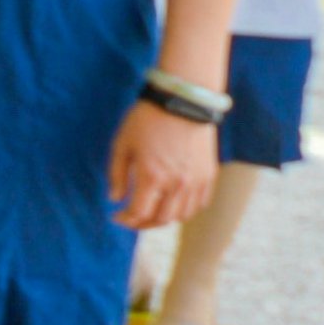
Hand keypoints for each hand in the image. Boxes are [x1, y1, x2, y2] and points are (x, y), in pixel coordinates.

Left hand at [111, 101, 217, 230]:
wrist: (183, 101)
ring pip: (181, 216)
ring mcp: (196, 181)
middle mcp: (176, 184)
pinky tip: (173, 204)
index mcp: (152, 177)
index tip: (116, 216)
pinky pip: (199, 204)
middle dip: (142, 223)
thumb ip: (116, 174)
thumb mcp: (122, 144)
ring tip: (152, 213)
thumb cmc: (147, 119)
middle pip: (160, 219)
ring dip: (164, 219)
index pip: (139, 213)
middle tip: (132, 218)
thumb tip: (115, 199)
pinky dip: (185, 210)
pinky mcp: (209, 175)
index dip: (125, 219)